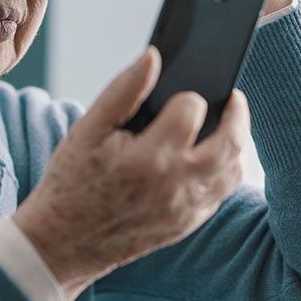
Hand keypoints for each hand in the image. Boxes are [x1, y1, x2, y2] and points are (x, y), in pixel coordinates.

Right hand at [11, 46, 252, 300]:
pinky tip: (212, 155)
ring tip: (227, 124)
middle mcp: (175, 186)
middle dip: (237, 115)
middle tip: (233, 98)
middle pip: (230, 142)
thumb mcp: (88, 129)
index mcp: (149, 157)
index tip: (181, 93)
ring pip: (233, 171)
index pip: (192, 110)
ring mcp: (185, 209)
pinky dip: (224, 171)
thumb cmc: (72, 181)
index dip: (188, 96)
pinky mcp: (187, 225)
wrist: (63, 243)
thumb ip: (124, 89)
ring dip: (237, 144)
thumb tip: (153, 56)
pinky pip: (221, 194)